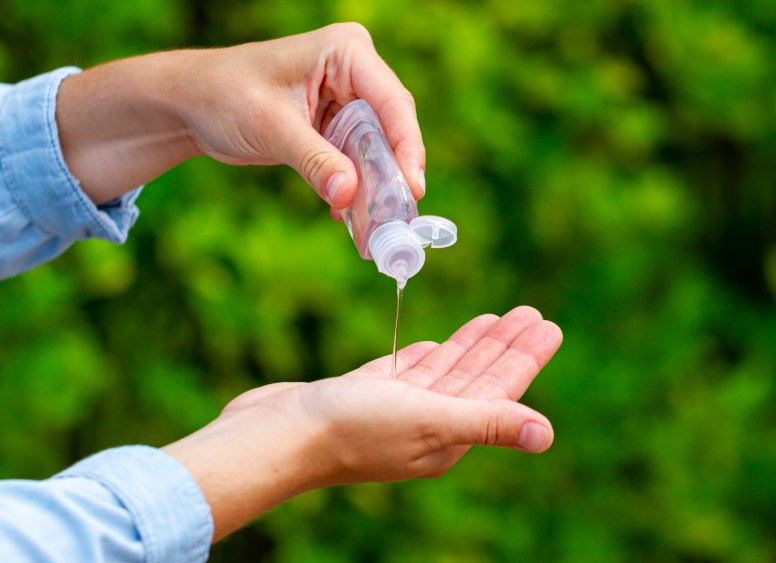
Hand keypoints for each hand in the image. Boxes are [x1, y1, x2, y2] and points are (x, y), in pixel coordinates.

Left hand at [57, 23, 423, 215]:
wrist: (190, 104)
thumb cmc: (223, 95)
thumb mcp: (270, 127)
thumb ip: (314, 160)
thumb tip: (349, 195)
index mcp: (345, 52)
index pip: (391, 102)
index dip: (405, 148)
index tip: (411, 190)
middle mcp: (354, 72)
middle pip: (390, 130)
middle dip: (391, 177)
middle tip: (397, 222)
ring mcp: (346, 100)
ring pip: (375, 151)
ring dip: (374, 191)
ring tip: (376, 231)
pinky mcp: (334, 128)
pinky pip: (355, 162)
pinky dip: (353, 190)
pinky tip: (348, 220)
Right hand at [164, 306, 562, 540]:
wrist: (276, 436)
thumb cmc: (350, 429)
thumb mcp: (428, 420)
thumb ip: (486, 422)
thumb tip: (547, 435)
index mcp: (446, 434)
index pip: (498, 389)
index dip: (523, 357)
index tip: (546, 325)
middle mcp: (423, 425)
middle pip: (475, 378)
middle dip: (503, 345)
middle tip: (530, 313)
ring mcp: (390, 411)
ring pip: (442, 373)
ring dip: (469, 345)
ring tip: (494, 319)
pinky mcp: (359, 397)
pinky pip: (404, 374)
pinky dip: (424, 357)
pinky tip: (433, 344)